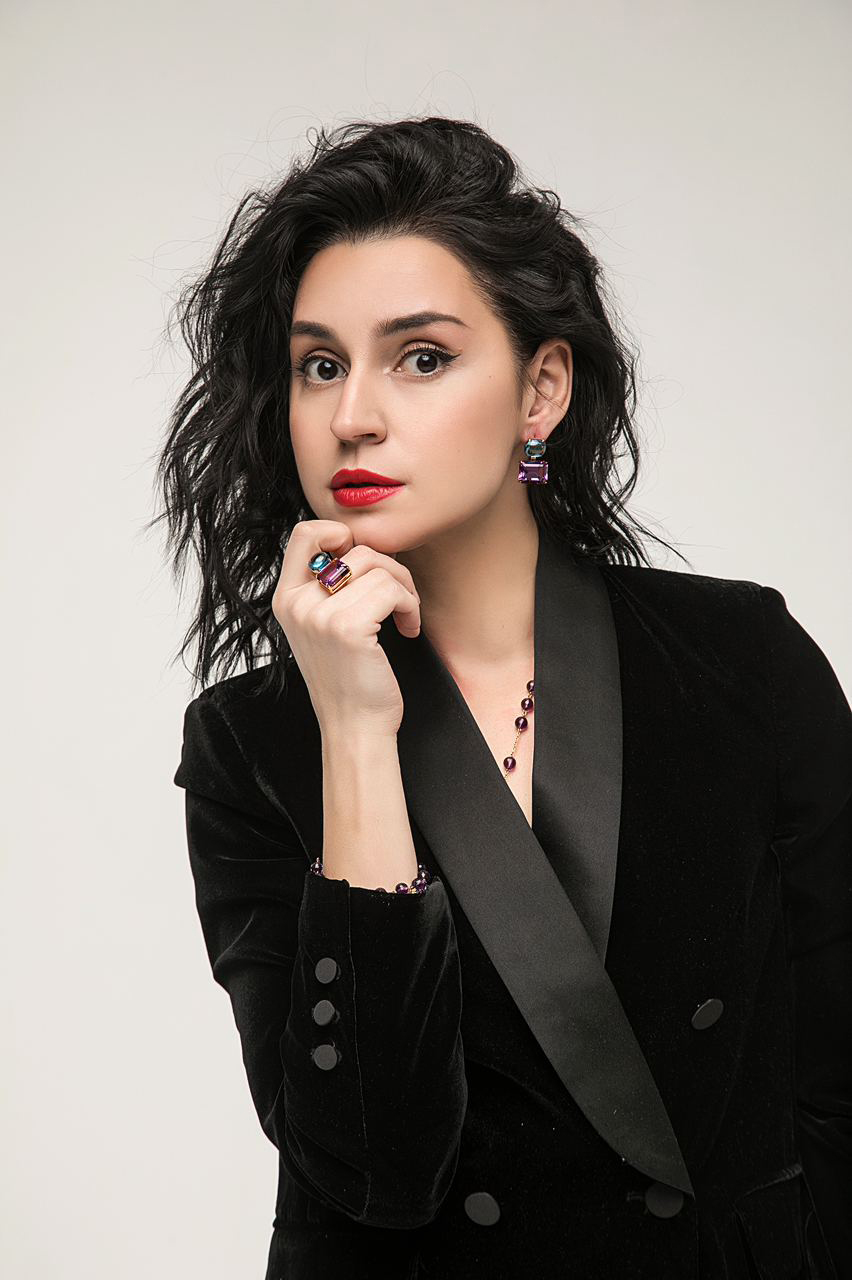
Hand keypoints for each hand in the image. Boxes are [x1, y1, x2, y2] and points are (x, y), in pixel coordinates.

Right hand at [272, 519, 420, 737]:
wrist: (354, 727)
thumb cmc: (347, 679)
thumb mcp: (324, 627)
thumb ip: (329, 587)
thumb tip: (362, 543)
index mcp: (286, 599)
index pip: (305, 533)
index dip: (341, 534)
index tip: (366, 565)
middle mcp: (297, 603)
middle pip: (354, 548)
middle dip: (389, 567)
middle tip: (399, 597)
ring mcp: (320, 615)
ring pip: (378, 566)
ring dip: (404, 588)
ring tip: (404, 615)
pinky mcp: (348, 627)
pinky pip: (391, 589)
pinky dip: (410, 606)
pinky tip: (407, 629)